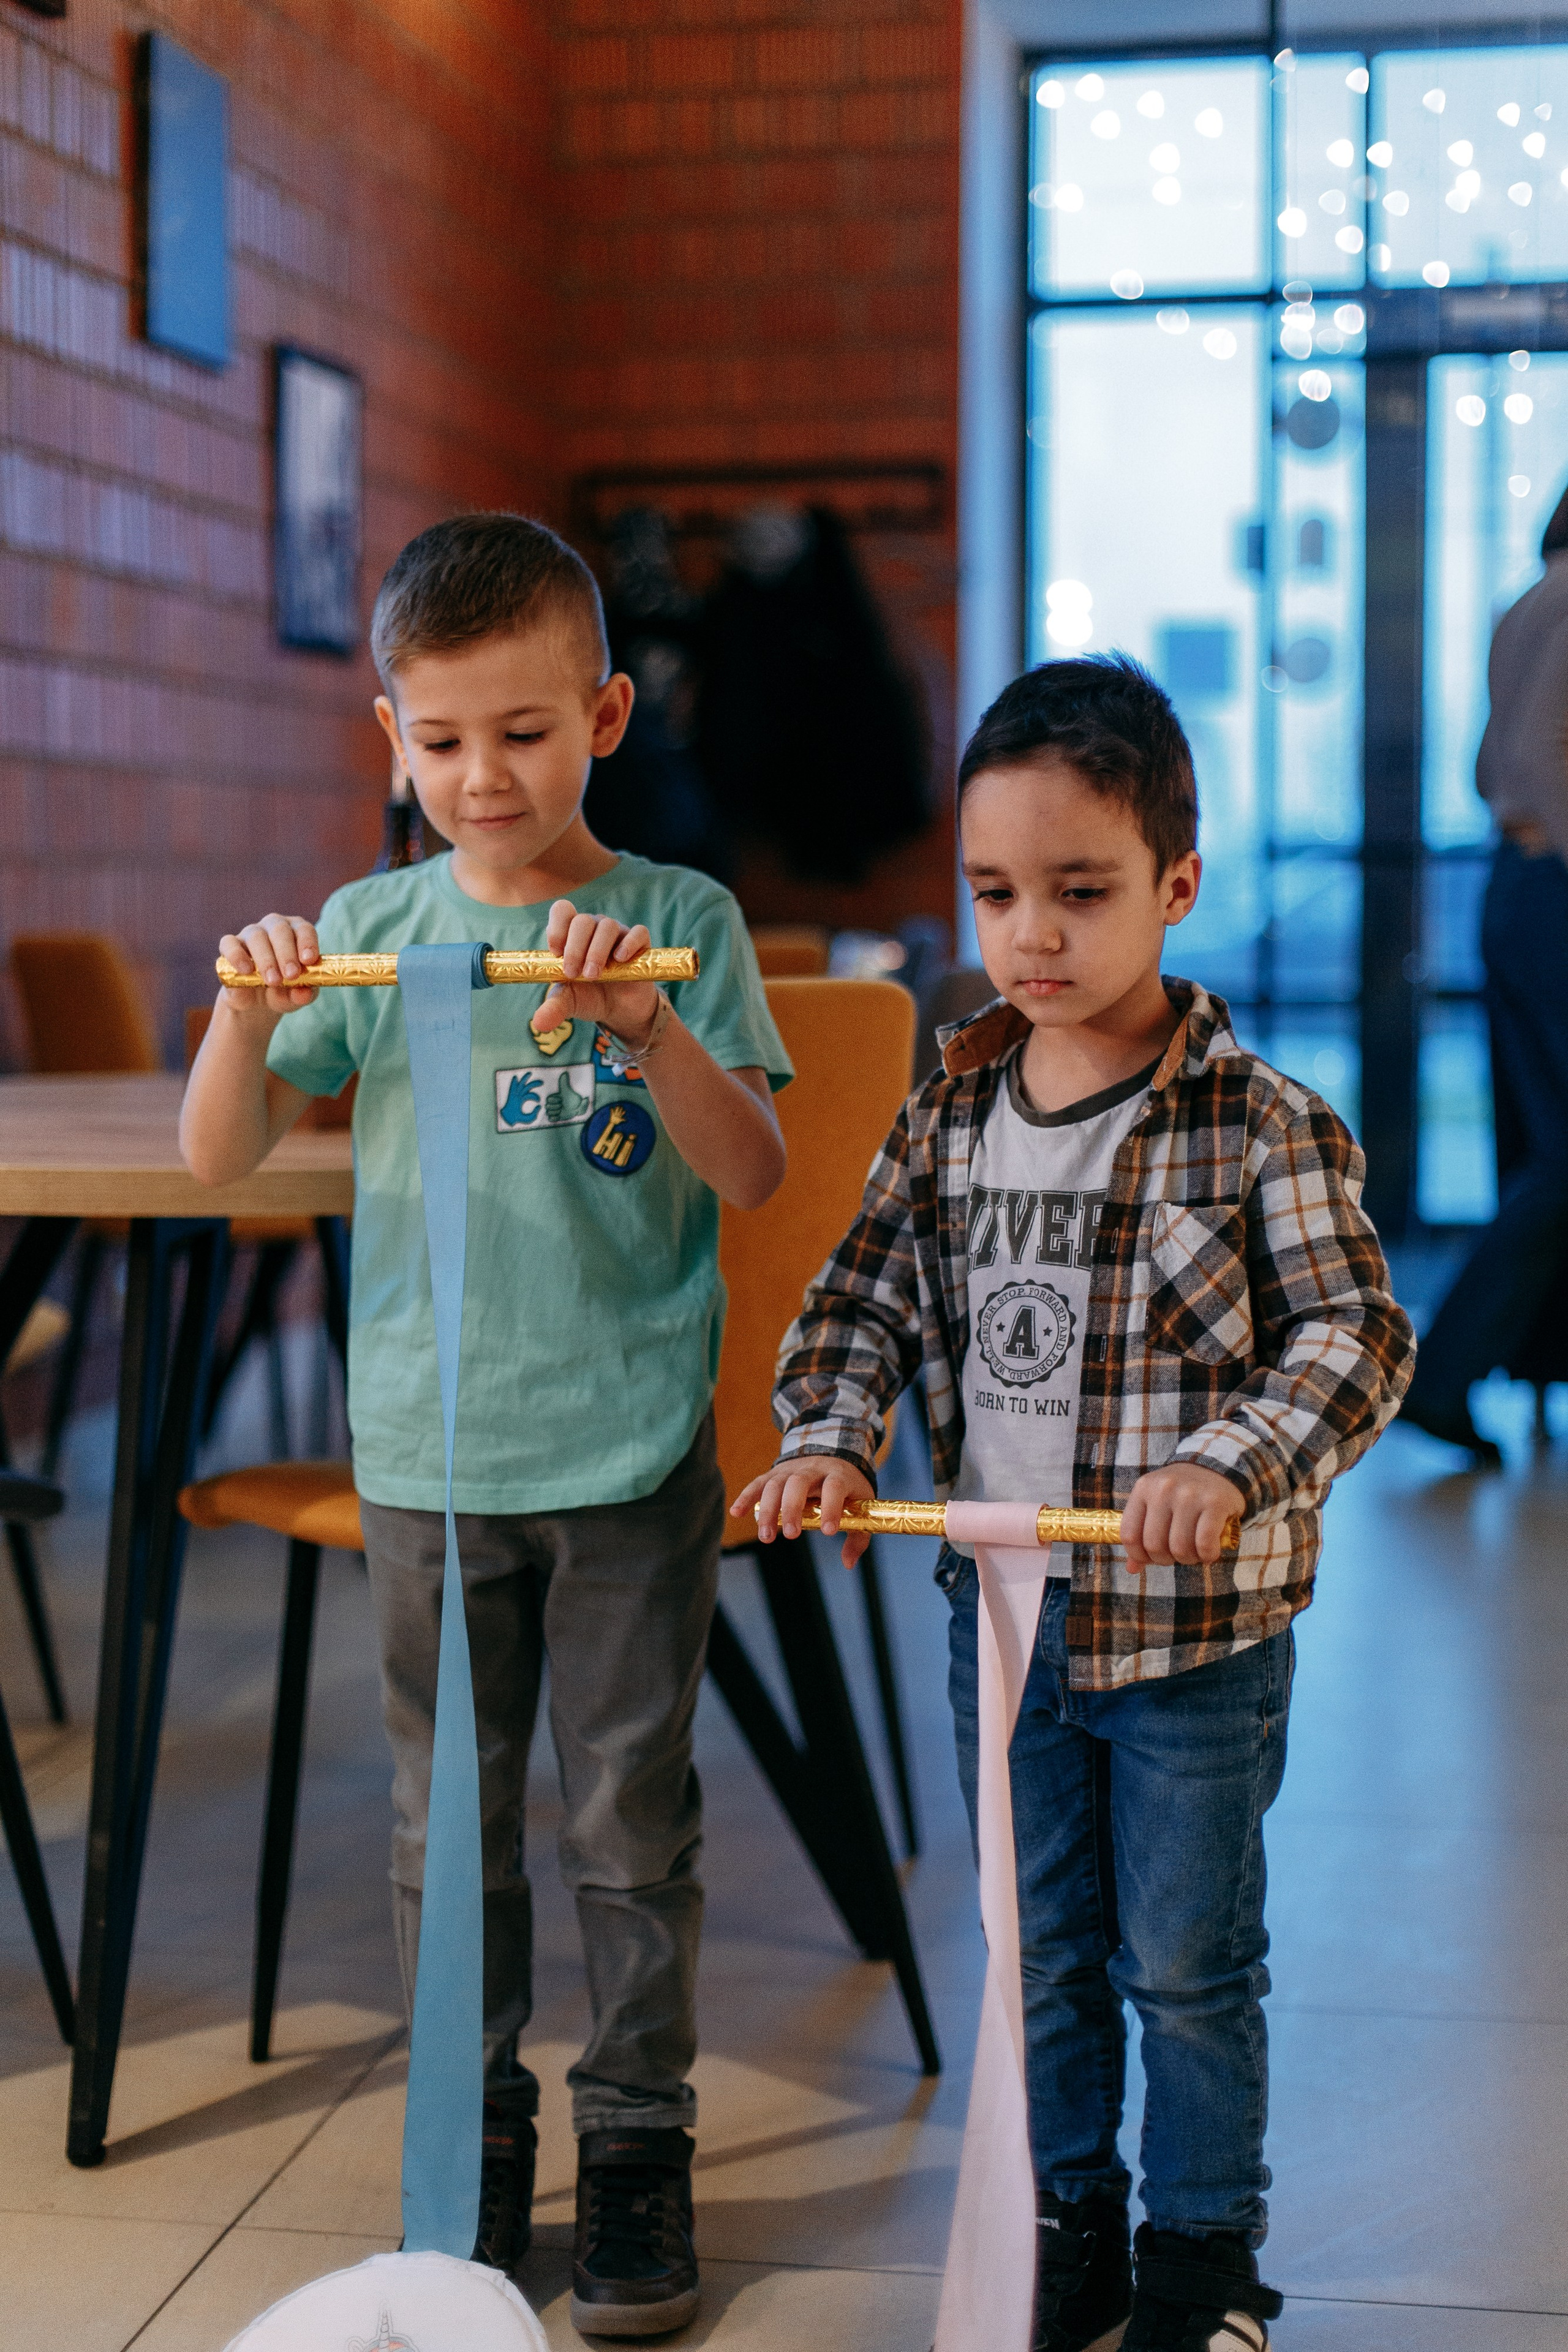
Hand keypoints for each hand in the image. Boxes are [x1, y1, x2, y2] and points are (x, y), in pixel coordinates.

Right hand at [218, 915, 321, 1017]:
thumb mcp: (295, 997)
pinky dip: (237, 956)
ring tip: (273, 981)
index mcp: (296, 933)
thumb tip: (304, 994)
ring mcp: (250, 934)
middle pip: (280, 930)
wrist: (256, 1003)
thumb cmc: (284, 991)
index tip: (309, 960)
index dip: (307, 942)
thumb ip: (303, 995)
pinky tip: (246, 970)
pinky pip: (229, 944)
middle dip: (287, 953)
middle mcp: (274, 927)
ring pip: (257, 937)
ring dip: (266, 959)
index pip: (304, 929)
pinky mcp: (229, 945)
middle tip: (292, 975)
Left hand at [531, 900, 657, 1046]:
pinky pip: (638, 932)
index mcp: (572, 934)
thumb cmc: (590, 997)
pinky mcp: (641, 944)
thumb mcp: (569, 1003)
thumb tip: (539, 1025)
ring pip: (607, 926)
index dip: (557, 927)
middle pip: (582, 920)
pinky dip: (628, 943)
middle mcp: (594, 928)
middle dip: (575, 948)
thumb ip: (553, 1008)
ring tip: (594, 975)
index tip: (556, 953)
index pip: (563, 911)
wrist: (620, 1010)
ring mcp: (618, 933)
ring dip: (597, 951)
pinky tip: (620, 959)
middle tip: (574, 974)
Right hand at [730, 1455, 876, 1568]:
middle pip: (799, 1483)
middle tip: (792, 1535)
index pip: (834, 1486)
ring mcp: (792, 1469)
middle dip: (792, 1509)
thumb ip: (857, 1536)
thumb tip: (848, 1564)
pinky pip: (758, 1483)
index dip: (831, 1507)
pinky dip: (746, 1497)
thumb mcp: (861, 1505)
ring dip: (769, 1509)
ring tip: (767, 1536)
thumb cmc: (848, 1487)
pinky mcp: (775, 1473)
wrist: (834, 1453)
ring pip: (776, 1484)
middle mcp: (813, 1468)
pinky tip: (737, 1513)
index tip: (828, 1532)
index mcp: (838, 1474)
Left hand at [1120, 1464, 1240, 1571]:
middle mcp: (1163, 1489)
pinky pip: (1205, 1543)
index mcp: (1143, 1489)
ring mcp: (1189, 1495)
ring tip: (1194, 1553)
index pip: (1129, 1535)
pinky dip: (1207, 1555)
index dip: (1139, 1556)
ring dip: (1188, 1559)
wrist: (1216, 1467)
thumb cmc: (1182, 1492)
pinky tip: (1209, 1553)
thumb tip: (1132, 1569)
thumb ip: (1142, 1534)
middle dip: (1166, 1560)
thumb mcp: (1156, 1504)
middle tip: (1177, 1556)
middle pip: (1155, 1546)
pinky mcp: (1215, 1502)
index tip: (1152, 1559)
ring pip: (1180, 1548)